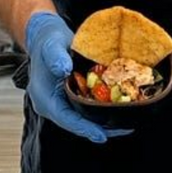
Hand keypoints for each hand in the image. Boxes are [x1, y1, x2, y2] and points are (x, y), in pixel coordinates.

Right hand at [25, 11, 128, 143]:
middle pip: (77, 123)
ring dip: (104, 123)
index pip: (65, 118)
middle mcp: (54, 106)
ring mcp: (63, 103)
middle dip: (100, 129)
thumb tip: (64, 68)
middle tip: (124, 129)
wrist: (46, 37)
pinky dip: (102, 111)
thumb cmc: (48, 41)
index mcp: (45, 99)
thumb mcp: (50, 45)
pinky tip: (119, 110)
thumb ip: (56, 57)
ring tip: (126, 124)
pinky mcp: (72, 99)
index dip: (84, 128)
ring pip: (84, 119)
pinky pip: (87, 109)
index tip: (101, 135)